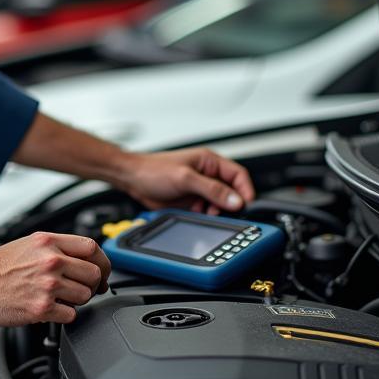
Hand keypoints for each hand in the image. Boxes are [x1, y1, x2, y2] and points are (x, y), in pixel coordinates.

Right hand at [0, 232, 110, 325]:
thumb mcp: (29, 244)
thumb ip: (56, 247)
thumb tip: (81, 257)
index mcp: (48, 242)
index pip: (92, 247)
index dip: (101, 261)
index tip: (100, 271)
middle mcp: (51, 261)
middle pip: (94, 273)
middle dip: (94, 284)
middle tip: (84, 289)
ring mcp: (48, 285)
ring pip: (85, 295)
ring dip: (78, 300)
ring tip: (62, 299)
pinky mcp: (42, 308)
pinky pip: (71, 314)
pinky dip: (65, 315)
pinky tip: (52, 309)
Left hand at [114, 147, 254, 214]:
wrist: (132, 180)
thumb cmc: (153, 170)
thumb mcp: (185, 178)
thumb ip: (212, 189)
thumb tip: (235, 200)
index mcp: (209, 162)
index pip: (238, 175)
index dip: (245, 190)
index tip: (246, 204)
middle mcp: (207, 175)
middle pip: (231, 192)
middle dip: (230, 204)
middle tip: (223, 212)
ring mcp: (199, 189)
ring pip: (219, 205)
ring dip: (216, 212)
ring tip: (206, 212)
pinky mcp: (191, 201)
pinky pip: (206, 212)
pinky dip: (205, 216)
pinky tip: (197, 215)